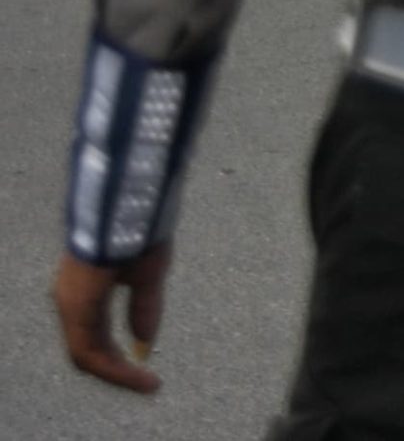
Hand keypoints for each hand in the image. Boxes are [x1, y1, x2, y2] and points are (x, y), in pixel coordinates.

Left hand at [55, 245, 169, 393]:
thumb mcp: (148, 276)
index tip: (147, 370)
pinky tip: (133, 370)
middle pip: (89, 351)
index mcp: (86, 294)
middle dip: (118, 370)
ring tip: (146, 383)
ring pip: (87, 354)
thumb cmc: (139, 233)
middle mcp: (71, 302)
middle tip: (147, 383)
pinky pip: (88, 349)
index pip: (95, 338)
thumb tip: (144, 342)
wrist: (128, 204)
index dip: (118, 358)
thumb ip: (144, 309)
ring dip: (116, 372)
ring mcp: (71, 305)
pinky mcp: (76, 307)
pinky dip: (111, 365)